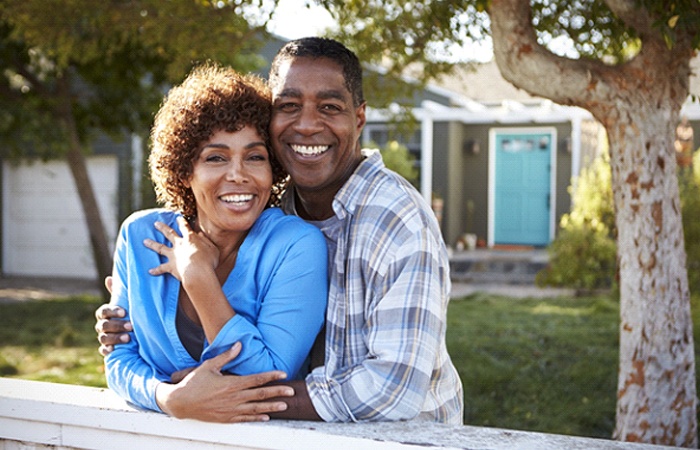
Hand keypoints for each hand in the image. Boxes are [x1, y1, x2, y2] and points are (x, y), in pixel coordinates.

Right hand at [95, 276, 131, 355]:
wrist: (133, 332)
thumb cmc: (128, 314)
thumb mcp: (125, 303)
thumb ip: (118, 293)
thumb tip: (109, 278)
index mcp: (105, 313)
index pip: (103, 311)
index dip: (112, 311)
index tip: (124, 312)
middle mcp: (102, 325)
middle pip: (104, 325)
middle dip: (117, 325)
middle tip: (130, 326)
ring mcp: (103, 337)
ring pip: (104, 338)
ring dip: (115, 338)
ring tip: (128, 338)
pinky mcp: (106, 348)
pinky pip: (103, 350)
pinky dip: (107, 350)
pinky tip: (114, 349)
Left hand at [144, 217, 218, 282]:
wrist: (198, 272)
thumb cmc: (208, 260)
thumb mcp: (212, 248)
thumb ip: (206, 241)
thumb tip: (201, 235)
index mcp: (191, 238)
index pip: (185, 227)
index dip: (182, 222)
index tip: (178, 218)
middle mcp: (179, 244)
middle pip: (169, 233)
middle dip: (162, 228)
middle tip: (156, 223)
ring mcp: (173, 255)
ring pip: (160, 248)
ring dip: (152, 244)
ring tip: (145, 241)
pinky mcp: (170, 266)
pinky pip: (161, 268)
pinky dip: (156, 270)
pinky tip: (150, 271)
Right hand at [156, 342, 293, 422]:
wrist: (180, 402)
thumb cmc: (194, 382)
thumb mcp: (209, 365)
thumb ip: (226, 356)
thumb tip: (239, 344)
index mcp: (231, 383)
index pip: (256, 379)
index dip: (271, 376)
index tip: (283, 374)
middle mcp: (233, 398)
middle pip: (260, 395)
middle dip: (277, 392)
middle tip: (291, 392)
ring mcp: (230, 409)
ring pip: (255, 408)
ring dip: (271, 407)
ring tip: (284, 405)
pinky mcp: (226, 418)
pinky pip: (245, 419)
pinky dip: (257, 418)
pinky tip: (266, 417)